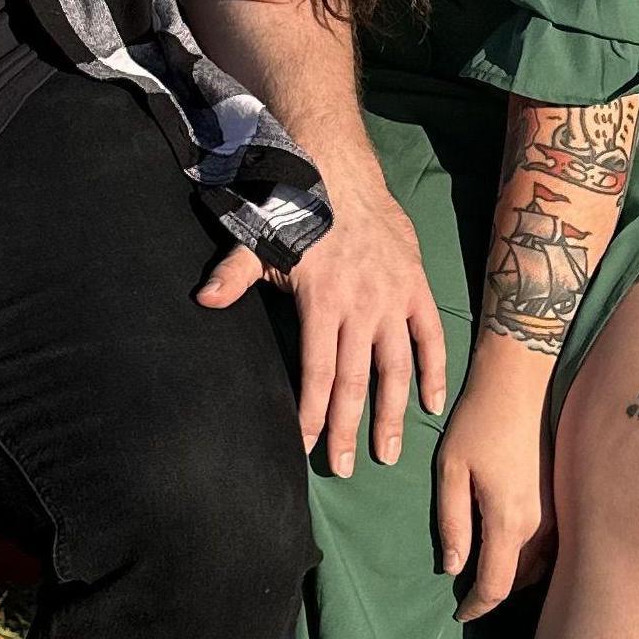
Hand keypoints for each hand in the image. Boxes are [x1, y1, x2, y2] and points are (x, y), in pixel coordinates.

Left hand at [201, 191, 447, 477]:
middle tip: (345, 468)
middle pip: (354, 380)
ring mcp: (393, 298)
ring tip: (387, 454)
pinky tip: (433, 405)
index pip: (316, 372)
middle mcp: (361, 307)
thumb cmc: (296, 209)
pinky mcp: (416, 286)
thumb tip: (203, 299)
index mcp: (322, 302)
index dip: (310, 413)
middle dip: (346, 428)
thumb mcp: (261, 240)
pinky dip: (434, 371)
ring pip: (395, 367)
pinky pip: (430, 336)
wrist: (340, 170)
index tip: (305, 447)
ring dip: (392, 413)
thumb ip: (234, 274)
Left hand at [433, 348, 557, 619]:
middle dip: (494, 594)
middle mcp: (540, 526)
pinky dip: (529, 558)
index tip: (458, 616)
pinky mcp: (562, 497)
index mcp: (509, 522)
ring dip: (514, 576)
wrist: (521, 379)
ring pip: (538, 565)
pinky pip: (549, 546)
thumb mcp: (451, 469)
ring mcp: (557, 512)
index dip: (476, 608)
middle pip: (519, 581)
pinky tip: (511, 546)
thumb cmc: (480, 420)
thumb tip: (454, 570)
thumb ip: (452, 523)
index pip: (496, 586)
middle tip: (468, 596)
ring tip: (487, 573)